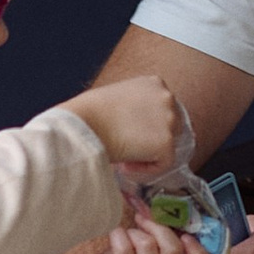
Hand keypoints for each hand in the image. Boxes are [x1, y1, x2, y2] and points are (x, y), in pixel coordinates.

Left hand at [67, 219, 219, 253]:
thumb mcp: (152, 249)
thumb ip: (166, 236)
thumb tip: (171, 207)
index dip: (199, 252)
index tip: (186, 236)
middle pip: (173, 248)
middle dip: (156, 226)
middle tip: (142, 219)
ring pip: (147, 244)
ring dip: (133, 232)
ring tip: (126, 236)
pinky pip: (125, 249)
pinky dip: (118, 235)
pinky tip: (115, 237)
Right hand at [69, 74, 186, 174]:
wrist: (82, 124)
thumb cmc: (88, 113)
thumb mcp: (117, 98)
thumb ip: (135, 109)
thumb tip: (138, 129)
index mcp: (154, 83)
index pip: (162, 110)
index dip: (148, 127)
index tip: (129, 136)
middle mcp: (167, 97)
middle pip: (171, 127)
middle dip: (152, 140)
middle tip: (128, 149)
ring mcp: (169, 119)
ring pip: (168, 146)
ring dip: (148, 155)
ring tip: (124, 159)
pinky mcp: (166, 142)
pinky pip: (163, 164)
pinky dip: (146, 170)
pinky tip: (125, 167)